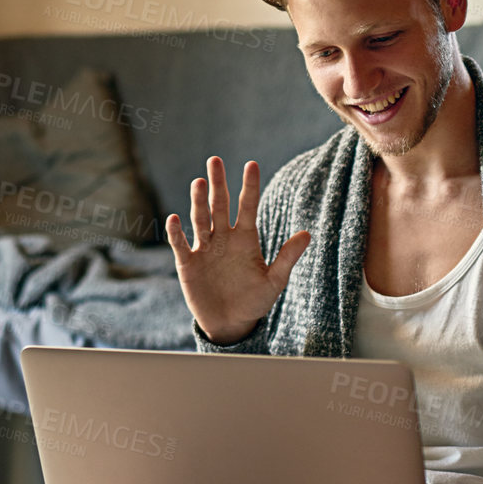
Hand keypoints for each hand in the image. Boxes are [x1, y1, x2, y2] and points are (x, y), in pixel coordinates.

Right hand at [166, 157, 309, 344]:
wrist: (230, 323)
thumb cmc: (254, 301)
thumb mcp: (274, 281)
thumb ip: (287, 257)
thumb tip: (307, 234)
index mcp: (245, 238)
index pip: (247, 207)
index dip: (249, 187)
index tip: (252, 164)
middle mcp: (223, 238)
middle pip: (219, 206)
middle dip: (218, 184)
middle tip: (215, 160)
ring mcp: (204, 249)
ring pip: (200, 220)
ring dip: (198, 202)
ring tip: (199, 182)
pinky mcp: (188, 263)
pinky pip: (181, 244)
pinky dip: (177, 232)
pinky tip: (175, 218)